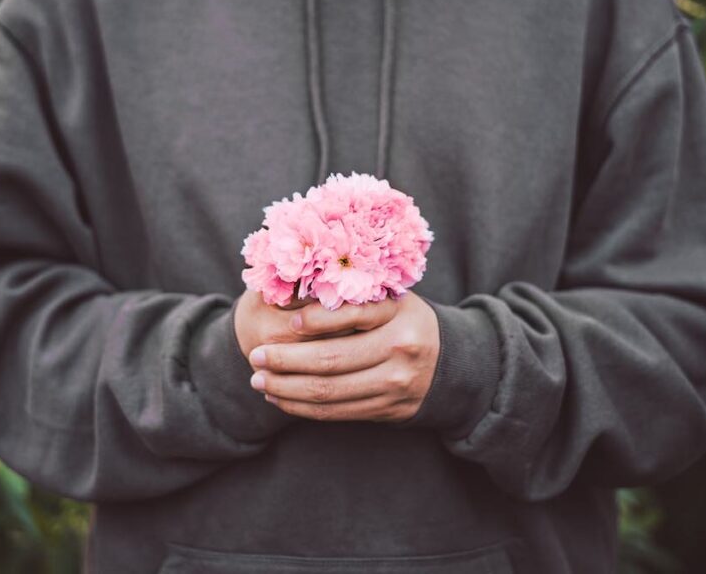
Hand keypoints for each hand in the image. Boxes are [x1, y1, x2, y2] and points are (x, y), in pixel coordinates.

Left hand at [246, 291, 440, 422]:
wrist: (451, 362)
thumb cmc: (402, 319)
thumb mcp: (388, 297)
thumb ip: (350, 295)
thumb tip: (288, 293)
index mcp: (397, 313)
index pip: (350, 315)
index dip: (314, 321)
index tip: (284, 321)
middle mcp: (399, 349)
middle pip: (331, 360)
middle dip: (285, 361)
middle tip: (254, 356)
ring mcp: (395, 384)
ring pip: (330, 391)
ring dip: (287, 388)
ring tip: (259, 381)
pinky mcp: (387, 409)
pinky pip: (337, 412)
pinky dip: (303, 407)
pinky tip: (281, 398)